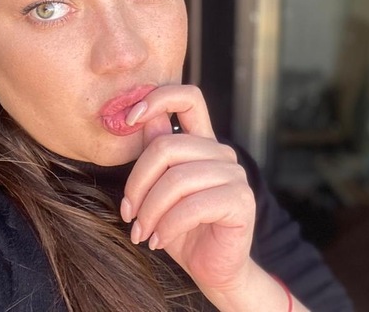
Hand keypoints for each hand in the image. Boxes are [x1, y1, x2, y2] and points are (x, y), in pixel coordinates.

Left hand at [119, 84, 256, 296]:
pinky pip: (192, 206)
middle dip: (137, 182)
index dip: (158, 97)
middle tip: (128, 213)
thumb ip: (153, 154)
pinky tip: (158, 240)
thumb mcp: (158, 189)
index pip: (188, 97)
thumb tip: (138, 119)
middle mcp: (220, 152)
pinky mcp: (240, 201)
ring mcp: (234, 175)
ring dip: (150, 211)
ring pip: (176, 179)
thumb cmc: (181, 229)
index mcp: (201, 142)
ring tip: (141, 232)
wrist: (212, 271)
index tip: (128, 118)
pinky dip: (167, 226)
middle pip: (167, 145)